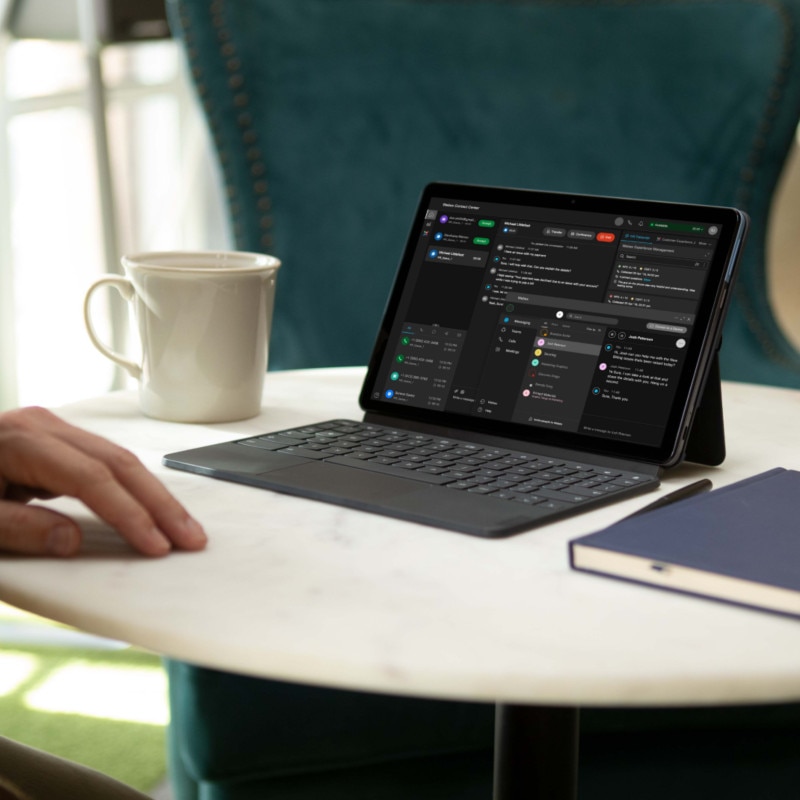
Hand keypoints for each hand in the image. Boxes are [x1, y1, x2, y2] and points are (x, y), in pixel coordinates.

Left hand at [0, 406, 206, 556]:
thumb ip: (18, 528)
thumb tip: (73, 541)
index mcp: (21, 440)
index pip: (93, 478)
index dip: (129, 514)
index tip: (156, 545)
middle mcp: (44, 426)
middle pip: (119, 463)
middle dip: (160, 503)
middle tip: (190, 537)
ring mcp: (52, 430)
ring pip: (120, 459)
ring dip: (154, 496)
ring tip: (183, 527)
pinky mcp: (56, 443)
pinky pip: (106, 462)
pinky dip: (134, 488)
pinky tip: (153, 507)